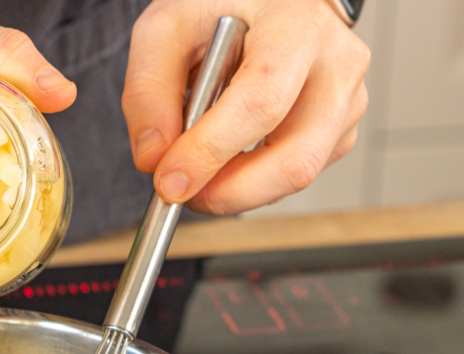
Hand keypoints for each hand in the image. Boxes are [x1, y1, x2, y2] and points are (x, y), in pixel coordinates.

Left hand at [122, 0, 369, 213]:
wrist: (267, 1)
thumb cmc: (221, 6)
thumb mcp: (166, 29)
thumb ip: (148, 92)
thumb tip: (153, 159)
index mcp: (297, 26)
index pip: (261, 102)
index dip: (211, 151)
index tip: (170, 180)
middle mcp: (337, 66)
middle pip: (295, 158)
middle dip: (227, 192)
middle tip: (179, 193)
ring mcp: (346, 103)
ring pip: (296, 176)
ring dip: (235, 191)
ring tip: (194, 170)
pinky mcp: (339, 133)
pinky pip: (292, 177)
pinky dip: (250, 183)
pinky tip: (224, 158)